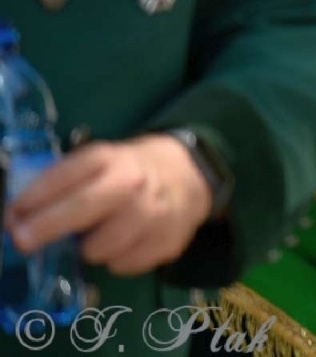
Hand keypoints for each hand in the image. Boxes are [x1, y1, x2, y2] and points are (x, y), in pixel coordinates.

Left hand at [5, 134, 212, 275]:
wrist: (189, 174)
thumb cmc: (128, 171)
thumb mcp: (99, 163)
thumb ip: (64, 185)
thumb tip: (19, 217)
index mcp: (110, 159)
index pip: (66, 175)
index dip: (33, 198)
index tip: (12, 216)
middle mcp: (134, 183)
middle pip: (83, 208)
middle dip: (46, 227)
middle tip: (23, 241)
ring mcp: (154, 213)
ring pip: (100, 248)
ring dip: (91, 248)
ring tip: (100, 235)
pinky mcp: (167, 241)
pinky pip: (123, 265)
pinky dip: (117, 258)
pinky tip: (126, 241)